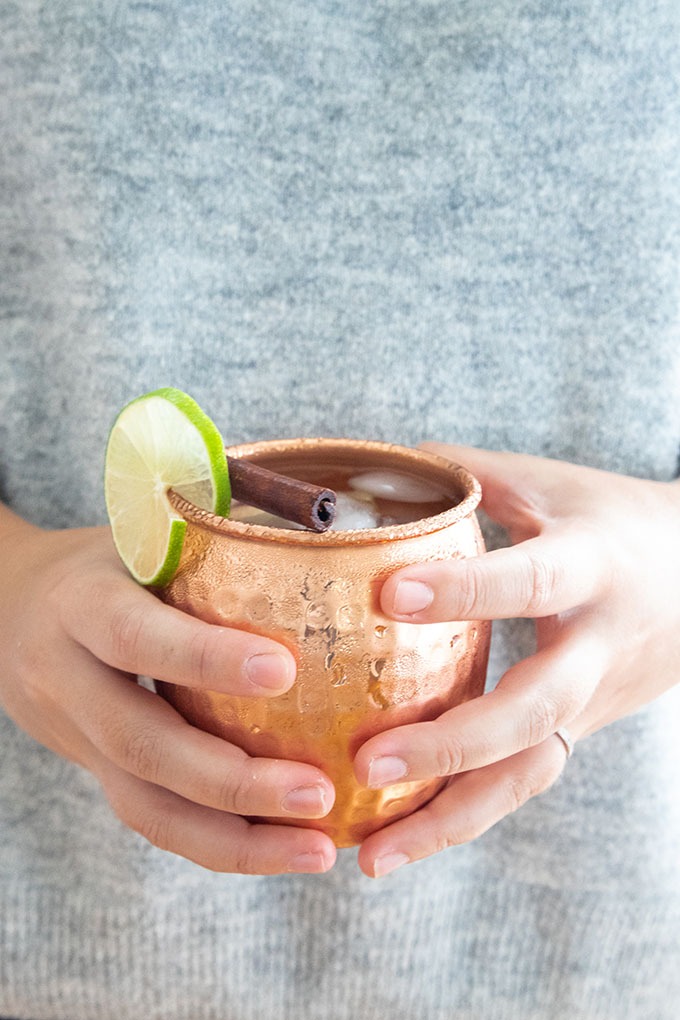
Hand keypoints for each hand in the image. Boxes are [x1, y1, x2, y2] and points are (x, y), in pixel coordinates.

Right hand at [0, 505, 335, 874]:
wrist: (8, 606)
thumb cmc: (103, 560)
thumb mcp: (140, 532)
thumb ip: (208, 530)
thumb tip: (322, 523)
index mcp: (80, 604)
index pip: (136, 636)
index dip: (204, 657)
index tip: (284, 670)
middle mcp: (65, 677)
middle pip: (140, 745)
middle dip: (233, 781)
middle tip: (318, 792)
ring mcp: (73, 736)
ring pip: (144, 805)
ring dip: (236, 838)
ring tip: (317, 851)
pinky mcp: (92, 770)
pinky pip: (151, 818)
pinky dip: (219, 842)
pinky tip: (282, 848)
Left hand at [354, 445, 679, 877]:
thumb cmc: (613, 521)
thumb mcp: (552, 483)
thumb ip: (470, 473)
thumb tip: (377, 462)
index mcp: (591, 567)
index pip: (531, 581)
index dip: (467, 590)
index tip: (390, 594)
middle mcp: (594, 648)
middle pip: (533, 710)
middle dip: (451, 743)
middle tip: (367, 760)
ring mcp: (589, 703)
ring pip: (527, 774)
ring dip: (449, 820)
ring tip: (372, 856)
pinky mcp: (576, 734)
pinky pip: (519, 784)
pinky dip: (460, 818)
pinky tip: (395, 844)